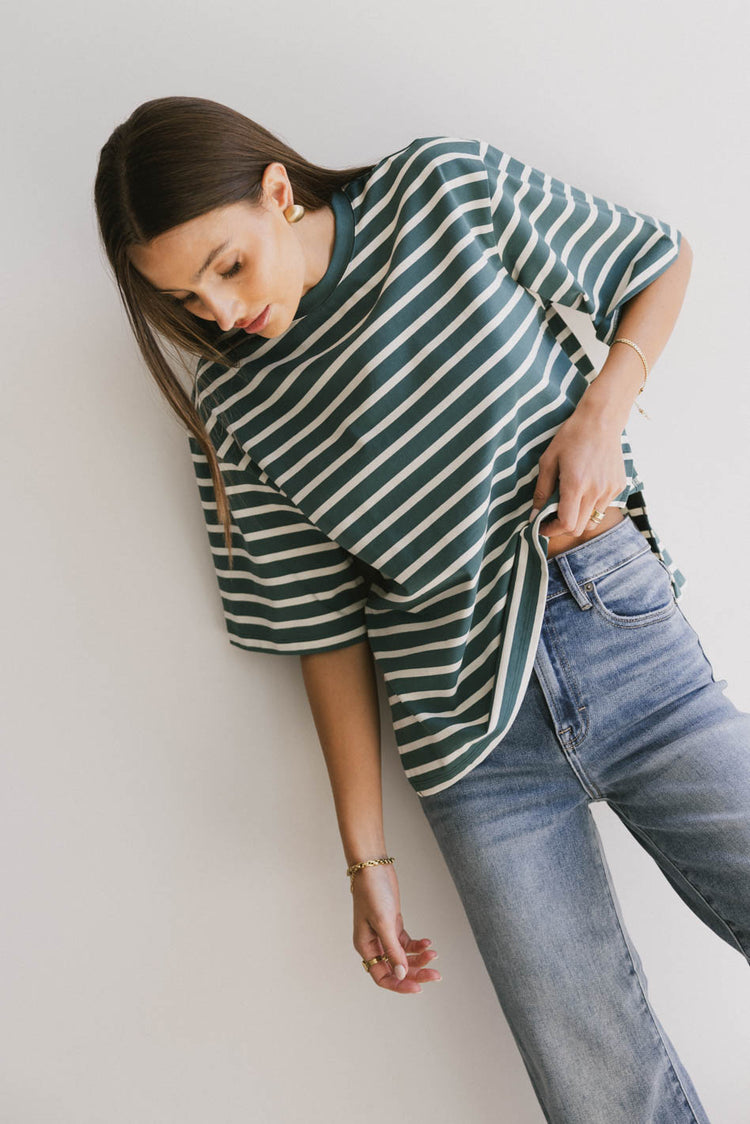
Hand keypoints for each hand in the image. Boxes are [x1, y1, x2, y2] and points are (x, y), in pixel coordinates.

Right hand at [352, 864, 440, 993]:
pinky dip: (418, 945)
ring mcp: (384, 935)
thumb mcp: (384, 923)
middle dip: (416, 972)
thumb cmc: (372, 892)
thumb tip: (402, 974)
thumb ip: (393, 950)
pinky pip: (407, 943)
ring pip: (404, 956)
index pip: (382, 976)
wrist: (373, 867)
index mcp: (366, 947)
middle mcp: (374, 944)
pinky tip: (428, 943)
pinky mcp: (393, 925)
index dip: (400, 984)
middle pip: (396, 968)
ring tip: (434, 954)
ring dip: (420, 958)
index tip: (418, 987)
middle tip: (436, 974)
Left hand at [531, 401, 626, 538]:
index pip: (566, 524)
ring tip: (569, 503)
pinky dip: (591, 507)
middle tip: (552, 518)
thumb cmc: (571, 437)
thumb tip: (535, 514)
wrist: (601, 421)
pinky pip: (603, 507)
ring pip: (592, 521)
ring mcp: (610, 490)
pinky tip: (585, 490)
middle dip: (562, 528)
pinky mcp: (619, 487)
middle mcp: (595, 491)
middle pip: (579, 529)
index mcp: (576, 485)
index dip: (552, 530)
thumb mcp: (548, 460)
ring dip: (578, 519)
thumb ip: (541, 490)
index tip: (542, 526)